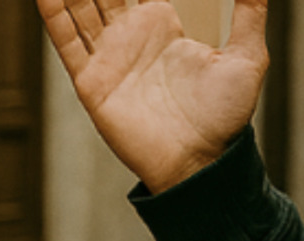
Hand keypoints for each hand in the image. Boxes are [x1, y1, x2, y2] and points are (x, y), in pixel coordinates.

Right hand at [38, 0, 268, 192]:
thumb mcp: (248, 57)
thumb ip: (250, 13)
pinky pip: (66, 41)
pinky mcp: (91, 83)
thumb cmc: (224, 118)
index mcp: (162, 26)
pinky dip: (53, 15)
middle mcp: (130, 38)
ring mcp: (108, 59)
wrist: (200, 161)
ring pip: (80, 7)